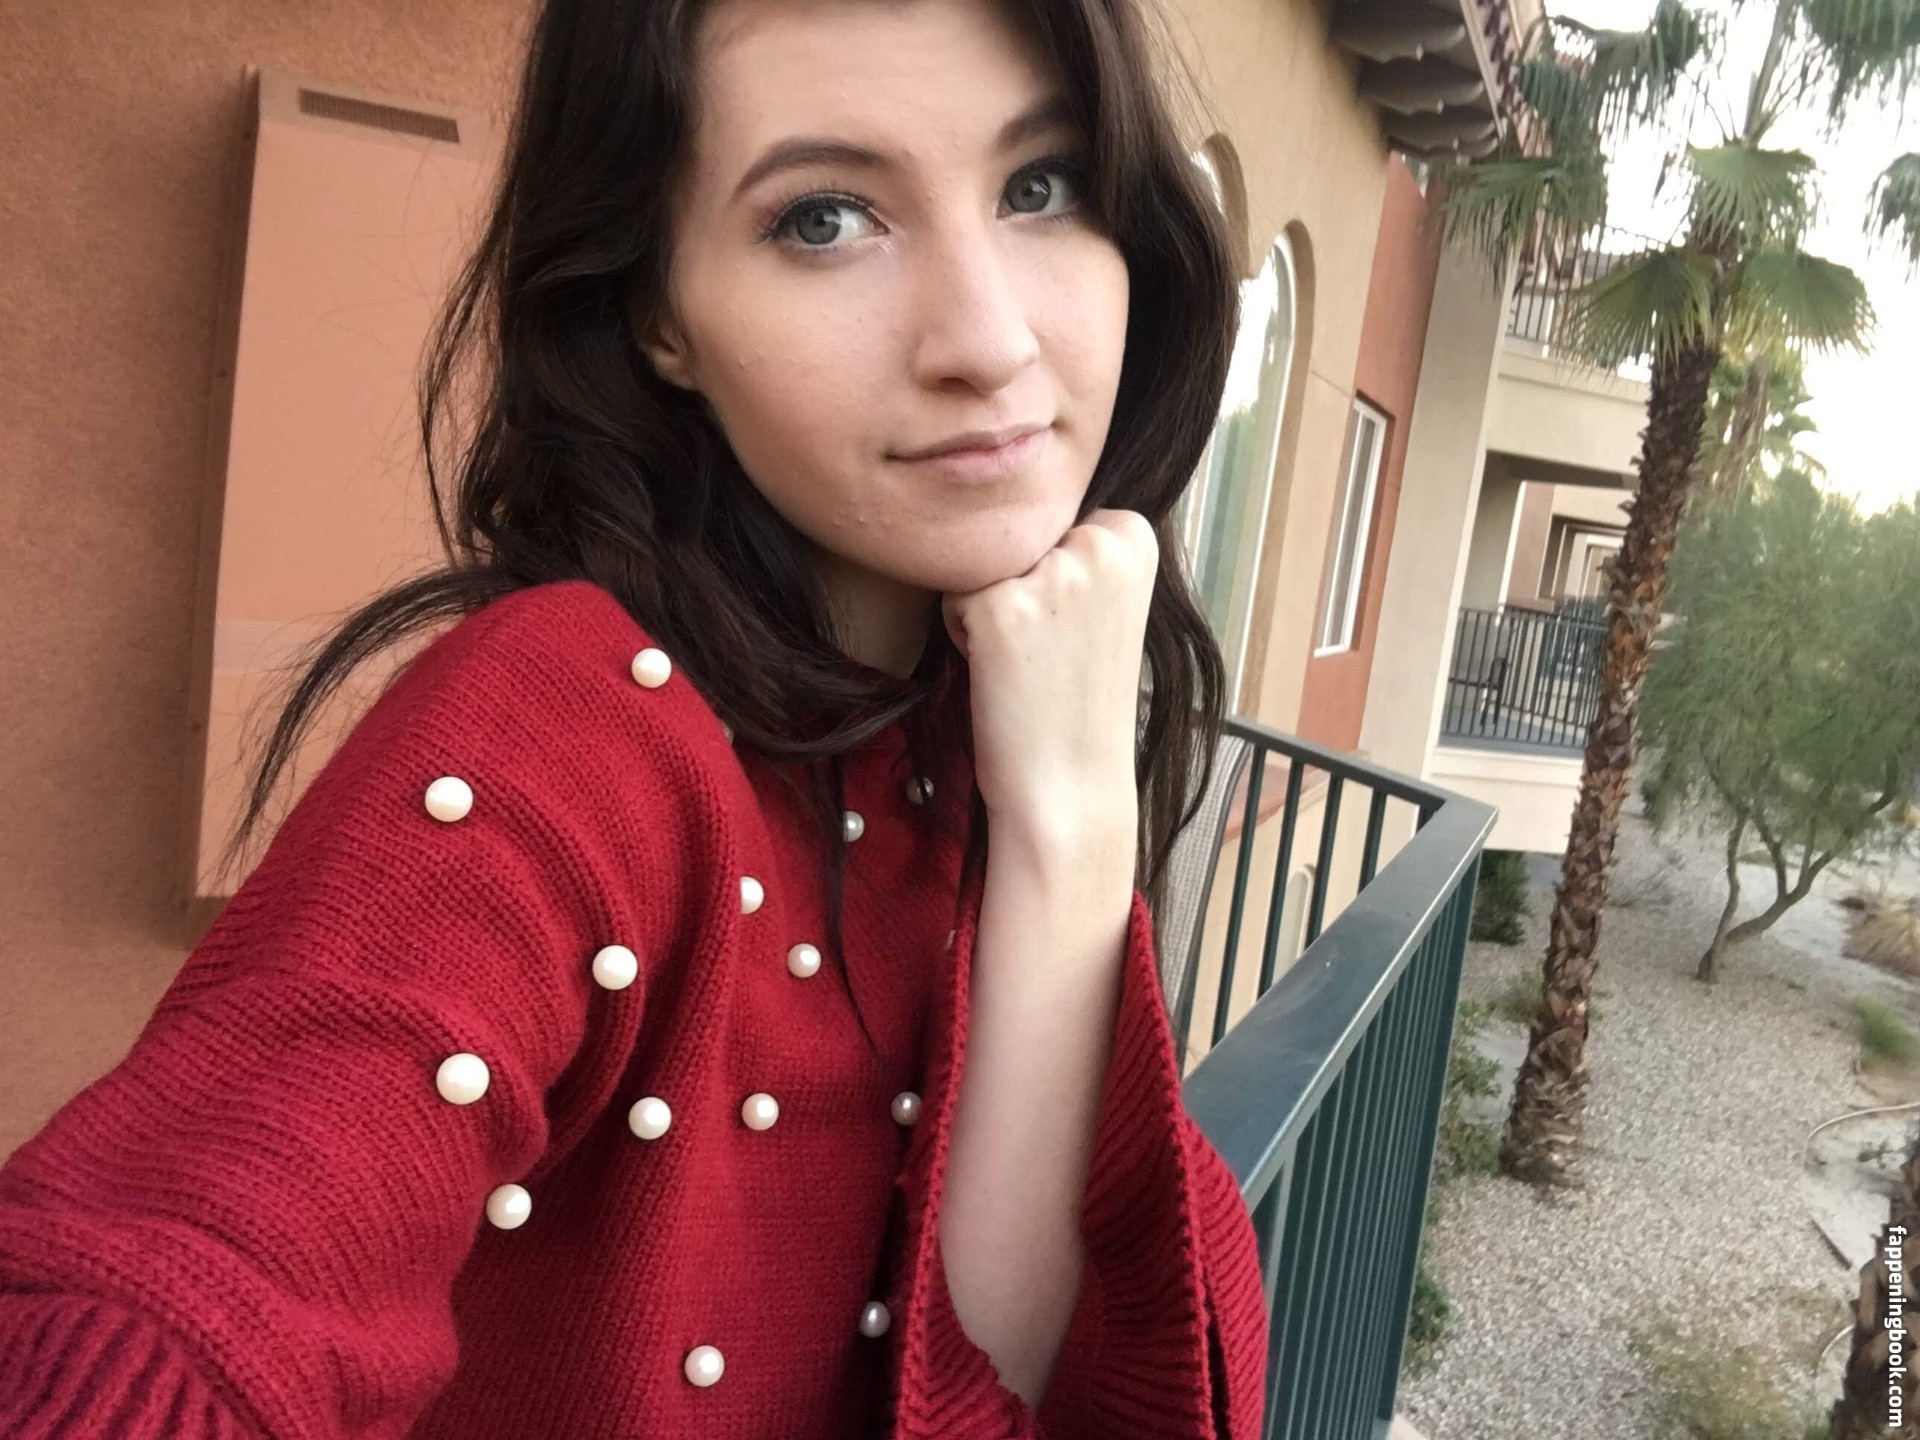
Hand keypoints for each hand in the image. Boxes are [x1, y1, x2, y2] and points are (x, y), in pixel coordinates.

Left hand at [940, 508, 1156, 843]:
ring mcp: (1051, 574)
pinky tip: (1003, 674)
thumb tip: (1016, 479)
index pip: (1052, 519)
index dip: (1052, 575)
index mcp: (1133, 534)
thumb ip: (1082, 546)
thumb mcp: (1104, 603)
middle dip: (1018, 586)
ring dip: (990, 608)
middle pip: (1014, 534)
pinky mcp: (1000, 606)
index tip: (1077, 631)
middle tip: (1050, 653)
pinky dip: (964, 634)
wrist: (1070, 786)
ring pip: (981, 562)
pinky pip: (953, 596)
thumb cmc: (1080, 699)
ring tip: (1028, 663)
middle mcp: (1097, 544)